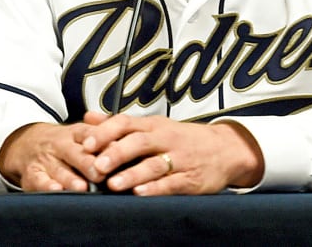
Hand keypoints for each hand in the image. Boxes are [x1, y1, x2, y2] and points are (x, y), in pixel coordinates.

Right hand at [0, 121, 105, 191]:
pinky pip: (39, 179)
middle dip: (86, 163)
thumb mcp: (80, 135)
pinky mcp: (33, 174)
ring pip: (58, 169)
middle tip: (99, 172)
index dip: (99, 141)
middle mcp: (59, 145)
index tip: (113, 149)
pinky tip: (56, 189)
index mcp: (74, 134)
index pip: (88, 134)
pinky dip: (47, 185)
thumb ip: (102, 140)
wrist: (27, 142)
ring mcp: (45, 159)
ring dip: (69, 178)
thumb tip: (126, 147)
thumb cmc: (64, 144)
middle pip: (73, 153)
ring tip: (81, 187)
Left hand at [75, 111, 263, 194]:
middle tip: (97, 165)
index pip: (125, 123)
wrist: (225, 149)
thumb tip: (87, 116)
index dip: (104, 132)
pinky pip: (172, 183)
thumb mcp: (151, 125)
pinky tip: (140, 193)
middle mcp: (164, 139)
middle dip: (116, 153)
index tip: (86, 144)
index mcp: (152, 125)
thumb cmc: (180, 137)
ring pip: (154, 165)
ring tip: (114, 184)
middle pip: (138, 142)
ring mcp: (179, 159)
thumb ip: (118, 123)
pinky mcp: (191, 179)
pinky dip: (156, 188)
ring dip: (132, 174)